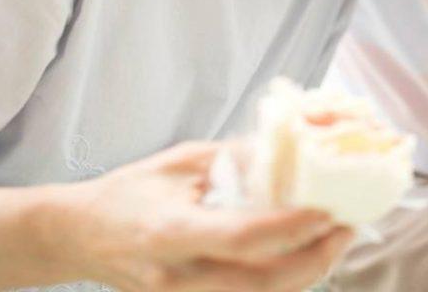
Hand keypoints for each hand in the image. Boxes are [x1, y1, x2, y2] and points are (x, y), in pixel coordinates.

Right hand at [58, 140, 352, 290]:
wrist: (79, 236)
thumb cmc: (131, 190)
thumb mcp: (182, 161)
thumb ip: (235, 158)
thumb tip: (289, 149)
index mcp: (170, 231)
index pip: (241, 238)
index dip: (290, 227)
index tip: (328, 208)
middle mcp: (176, 277)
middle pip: (259, 284)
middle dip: (313, 259)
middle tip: (349, 227)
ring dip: (305, 274)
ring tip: (337, 239)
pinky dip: (281, 282)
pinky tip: (305, 255)